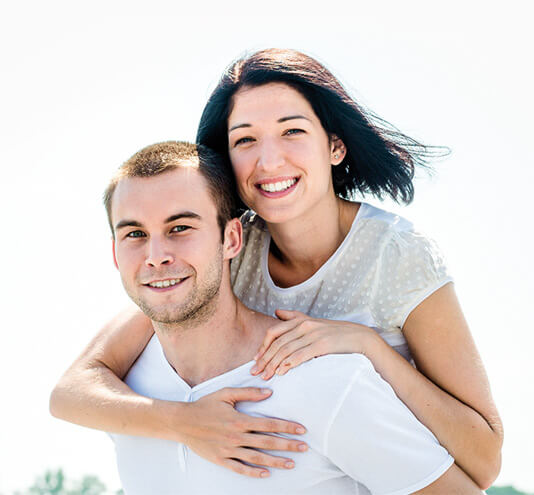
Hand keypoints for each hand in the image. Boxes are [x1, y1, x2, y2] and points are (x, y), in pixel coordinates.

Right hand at [182, 386, 307, 477]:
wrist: (182, 422)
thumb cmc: (205, 405)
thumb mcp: (226, 394)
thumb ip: (248, 392)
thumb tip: (269, 392)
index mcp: (239, 420)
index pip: (269, 424)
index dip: (287, 427)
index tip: (301, 429)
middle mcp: (236, 437)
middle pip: (267, 442)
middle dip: (288, 445)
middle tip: (304, 447)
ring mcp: (229, 450)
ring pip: (257, 458)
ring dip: (276, 461)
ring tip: (292, 463)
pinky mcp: (221, 460)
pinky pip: (240, 468)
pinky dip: (253, 473)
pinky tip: (266, 474)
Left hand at [251, 309, 375, 379]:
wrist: (359, 337)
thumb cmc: (334, 332)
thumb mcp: (313, 321)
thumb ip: (294, 317)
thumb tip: (276, 312)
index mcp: (300, 320)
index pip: (273, 332)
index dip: (262, 347)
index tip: (255, 360)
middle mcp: (304, 325)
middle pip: (277, 343)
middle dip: (265, 359)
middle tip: (255, 372)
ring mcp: (313, 334)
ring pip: (286, 350)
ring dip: (273, 365)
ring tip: (266, 376)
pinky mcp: (321, 345)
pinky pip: (300, 355)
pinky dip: (289, 364)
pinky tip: (281, 372)